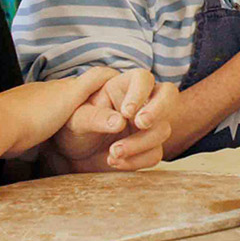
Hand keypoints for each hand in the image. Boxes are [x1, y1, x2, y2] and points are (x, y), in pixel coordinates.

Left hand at [50, 69, 177, 171]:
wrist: (71, 155)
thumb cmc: (72, 128)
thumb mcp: (75, 120)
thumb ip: (94, 117)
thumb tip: (119, 121)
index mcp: (121, 87)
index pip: (142, 78)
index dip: (140, 92)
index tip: (127, 112)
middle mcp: (140, 103)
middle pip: (168, 94)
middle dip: (159, 109)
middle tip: (141, 124)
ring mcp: (147, 126)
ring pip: (163, 128)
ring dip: (141, 143)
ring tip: (113, 152)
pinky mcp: (148, 148)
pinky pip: (155, 153)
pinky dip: (137, 160)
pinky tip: (115, 162)